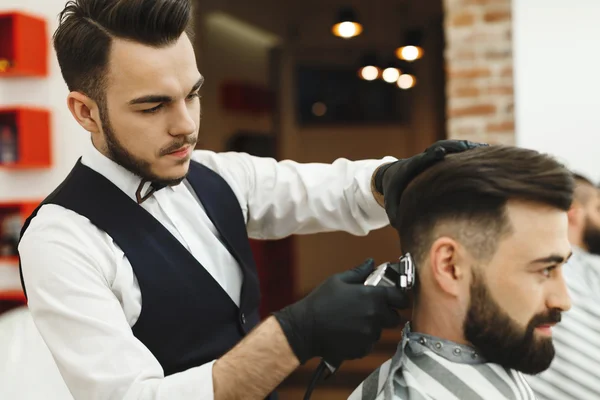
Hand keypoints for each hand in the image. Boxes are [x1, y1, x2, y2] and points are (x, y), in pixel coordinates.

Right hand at [273, 259, 408, 364]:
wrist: (305, 328)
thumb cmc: (320, 302)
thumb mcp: (338, 280)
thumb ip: (359, 272)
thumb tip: (371, 262)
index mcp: (372, 297)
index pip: (400, 298)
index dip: (399, 297)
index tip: (394, 298)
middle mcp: (375, 316)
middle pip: (394, 318)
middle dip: (386, 313)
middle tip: (371, 309)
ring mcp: (369, 335)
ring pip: (380, 331)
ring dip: (373, 327)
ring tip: (354, 321)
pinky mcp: (363, 349)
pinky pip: (369, 344)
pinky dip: (363, 340)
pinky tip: (348, 332)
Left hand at [375, 140, 487, 227]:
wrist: (392, 174)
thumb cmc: (394, 190)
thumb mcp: (391, 202)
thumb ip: (394, 212)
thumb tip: (399, 225)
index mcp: (411, 166)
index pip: (422, 159)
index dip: (431, 155)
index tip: (440, 151)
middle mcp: (425, 158)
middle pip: (441, 148)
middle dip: (454, 147)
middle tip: (470, 147)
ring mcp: (435, 157)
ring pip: (452, 148)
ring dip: (467, 147)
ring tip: (485, 149)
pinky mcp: (442, 159)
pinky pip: (457, 152)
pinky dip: (471, 151)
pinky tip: (486, 152)